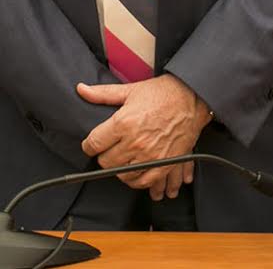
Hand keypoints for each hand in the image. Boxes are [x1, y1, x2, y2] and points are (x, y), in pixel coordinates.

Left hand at [78, 75, 210, 199]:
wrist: (191, 99)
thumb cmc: (161, 94)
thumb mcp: (129, 90)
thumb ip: (102, 94)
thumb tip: (81, 90)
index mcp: (123, 123)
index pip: (94, 143)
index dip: (88, 146)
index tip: (90, 146)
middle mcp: (135, 142)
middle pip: (106, 161)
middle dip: (103, 157)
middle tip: (106, 151)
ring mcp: (150, 156)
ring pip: (122, 174)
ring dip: (117, 169)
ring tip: (119, 161)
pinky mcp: (164, 164)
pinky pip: (143, 182)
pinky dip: (135, 181)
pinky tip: (132, 174)